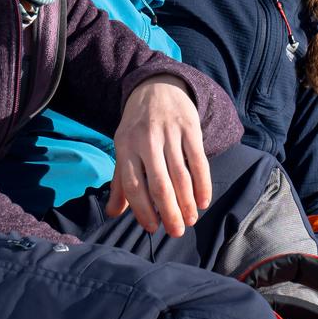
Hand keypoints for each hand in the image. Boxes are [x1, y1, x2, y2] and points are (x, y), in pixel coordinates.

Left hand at [106, 75, 213, 236]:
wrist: (156, 86)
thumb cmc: (138, 125)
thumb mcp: (123, 147)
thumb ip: (119, 181)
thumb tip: (114, 213)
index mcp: (125, 147)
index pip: (133, 185)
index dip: (142, 210)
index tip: (153, 228)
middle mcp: (146, 140)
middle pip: (158, 184)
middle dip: (169, 212)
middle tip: (176, 232)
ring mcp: (169, 133)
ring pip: (180, 175)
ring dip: (187, 202)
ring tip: (191, 220)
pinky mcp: (190, 127)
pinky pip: (198, 160)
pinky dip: (203, 183)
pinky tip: (203, 201)